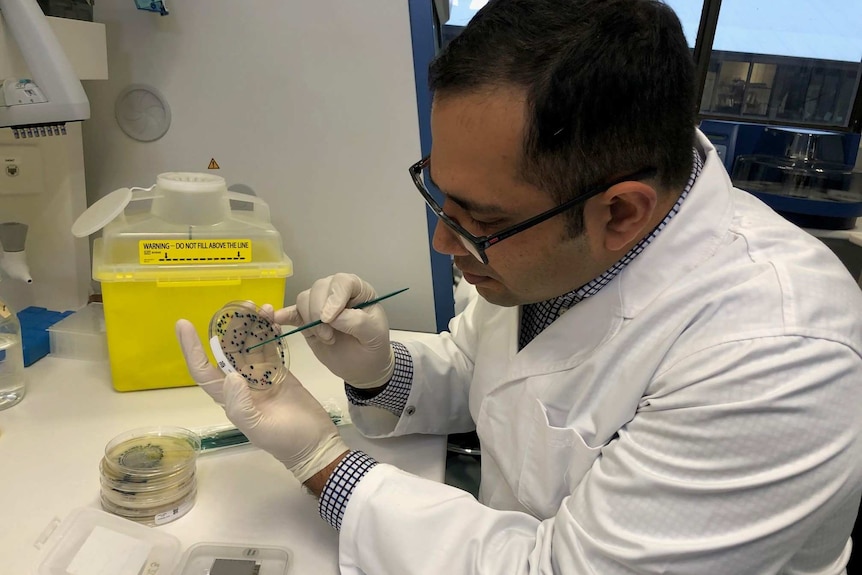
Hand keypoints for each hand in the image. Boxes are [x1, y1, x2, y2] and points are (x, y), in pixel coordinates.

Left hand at [176, 319, 348, 483]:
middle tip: (241, 305)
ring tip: (260, 307)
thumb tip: (230, 377)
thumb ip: (241, 406)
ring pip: (250, 344)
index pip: (204, 370)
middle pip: (228, 350)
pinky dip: (269, 331)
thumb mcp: (260, 429)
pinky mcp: (279, 371)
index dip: (192, 348)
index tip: (184, 324)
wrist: (316, 443)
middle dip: (230, 327)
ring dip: (251, 325)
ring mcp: (261, 376)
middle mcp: (241, 383)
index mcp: (230, 398)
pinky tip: (272, 317)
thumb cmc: (286, 440)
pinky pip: (270, 346)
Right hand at [274, 273, 394, 388]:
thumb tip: (332, 316)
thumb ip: (356, 322)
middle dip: (319, 312)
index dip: (334, 297)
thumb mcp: (374, 334)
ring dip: (310, 320)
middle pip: (319, 288)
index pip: (342, 282)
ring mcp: (320, 305)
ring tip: (325, 338)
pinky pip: (292, 312)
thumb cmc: (373, 346)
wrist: (363, 366)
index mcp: (358, 291)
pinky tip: (277, 319)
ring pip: (304, 299)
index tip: (330, 319)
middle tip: (329, 336)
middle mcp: (337, 292)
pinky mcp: (306, 320)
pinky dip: (284, 315)